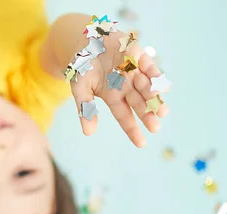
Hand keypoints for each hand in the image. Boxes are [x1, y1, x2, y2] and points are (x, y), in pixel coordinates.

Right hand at [68, 24, 170, 147]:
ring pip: (147, 88)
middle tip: (155, 127)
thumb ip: (85, 109)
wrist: (83, 40)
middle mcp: (125, 86)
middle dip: (148, 115)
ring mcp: (132, 72)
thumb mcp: (79, 89)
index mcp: (112, 96)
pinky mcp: (137, 56)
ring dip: (155, 98)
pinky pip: (149, 67)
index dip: (132, 129)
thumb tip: (88, 133)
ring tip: (162, 111)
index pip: (124, 116)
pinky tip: (164, 86)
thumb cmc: (81, 66)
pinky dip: (156, 75)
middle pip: (139, 104)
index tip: (142, 143)